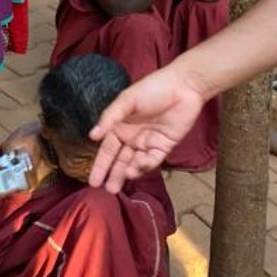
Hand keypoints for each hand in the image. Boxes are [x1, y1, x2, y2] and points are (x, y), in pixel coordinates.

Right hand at [88, 68, 207, 192]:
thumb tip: (92, 136)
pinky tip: (138, 166)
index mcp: (120, 125)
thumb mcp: (127, 100)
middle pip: (120, 161)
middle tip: (108, 190)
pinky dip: (145, 165)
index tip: (93, 181)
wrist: (184, 86)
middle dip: (114, 175)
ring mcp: (148, 143)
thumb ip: (110, 118)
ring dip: (128, 172)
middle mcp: (133, 136)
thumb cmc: (154, 88)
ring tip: (124, 178)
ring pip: (135, 163)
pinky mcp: (164, 146)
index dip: (100, 165)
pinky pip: (152, 160)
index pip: (107, 150)